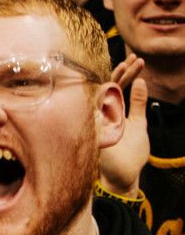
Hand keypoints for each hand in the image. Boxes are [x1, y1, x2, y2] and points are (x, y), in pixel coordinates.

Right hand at [99, 59, 147, 198]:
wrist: (123, 175)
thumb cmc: (129, 153)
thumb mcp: (138, 123)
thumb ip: (137, 103)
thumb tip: (141, 82)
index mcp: (112, 110)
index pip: (118, 87)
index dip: (128, 73)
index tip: (139, 61)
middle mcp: (103, 111)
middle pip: (111, 86)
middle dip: (124, 70)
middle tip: (137, 58)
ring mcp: (97, 118)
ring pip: (105, 91)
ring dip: (119, 77)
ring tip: (133, 63)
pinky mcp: (93, 126)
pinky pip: (97, 106)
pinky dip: (106, 93)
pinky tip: (116, 80)